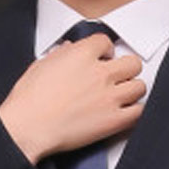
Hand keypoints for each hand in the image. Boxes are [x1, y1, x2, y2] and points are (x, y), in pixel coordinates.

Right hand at [0, 33, 144, 163]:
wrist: (28, 127)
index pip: (106, 41)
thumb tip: (69, 49)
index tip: (103, 57)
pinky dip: (134, 111)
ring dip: (132, 89)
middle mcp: (100, 73)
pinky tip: (125, 112)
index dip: (105, 50)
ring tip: (122, 95)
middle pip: (132, 62)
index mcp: (81, 54)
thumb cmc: (29, 100)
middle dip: (125, 68)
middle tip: (117, 76)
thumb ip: (60, 54)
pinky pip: (138, 111)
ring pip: (140, 86)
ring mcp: (109, 96)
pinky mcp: (113, 120)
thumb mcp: (41, 65)